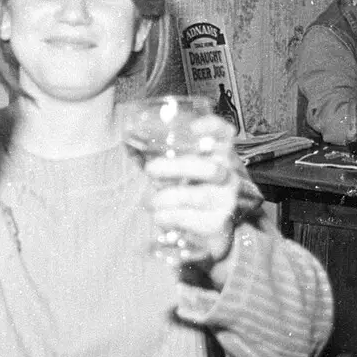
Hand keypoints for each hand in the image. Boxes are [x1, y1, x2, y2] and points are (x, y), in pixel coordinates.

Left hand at [142, 115, 241, 265]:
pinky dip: (168, 217)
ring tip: (151, 201)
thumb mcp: (183, 169)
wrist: (216, 229)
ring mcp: (226, 201)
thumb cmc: (192, 190)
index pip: (225, 134)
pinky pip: (190, 219)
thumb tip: (126, 142)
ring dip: (167, 197)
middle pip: (210, 169)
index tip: (192, 127)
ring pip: (199, 197)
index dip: (211, 128)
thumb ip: (160, 155)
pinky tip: (159, 216)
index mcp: (221, 155)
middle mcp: (229, 175)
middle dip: (177, 168)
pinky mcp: (217, 225)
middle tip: (150, 169)